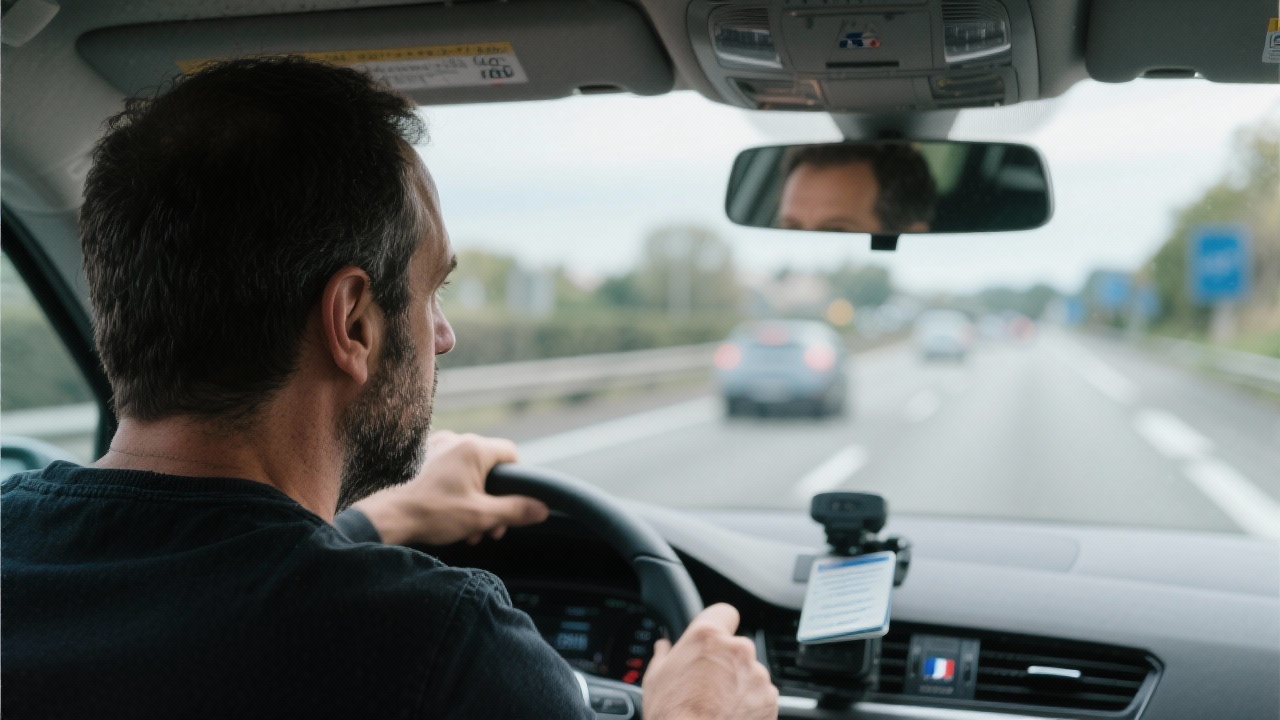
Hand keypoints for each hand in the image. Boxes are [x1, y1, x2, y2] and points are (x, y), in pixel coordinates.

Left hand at [352, 430, 548, 545]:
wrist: (389, 517)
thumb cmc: (433, 513)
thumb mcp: (482, 516)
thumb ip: (516, 510)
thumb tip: (542, 509)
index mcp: (474, 448)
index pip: (511, 454)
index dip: (517, 480)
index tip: (514, 502)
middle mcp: (456, 440)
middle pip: (490, 467)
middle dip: (494, 500)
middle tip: (491, 527)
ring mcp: (436, 447)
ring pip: (469, 472)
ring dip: (476, 500)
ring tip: (470, 529)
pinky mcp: (422, 457)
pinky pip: (450, 471)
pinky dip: (457, 491)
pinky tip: (451, 515)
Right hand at [642, 604, 778, 719]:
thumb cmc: (672, 714)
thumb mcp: (656, 678)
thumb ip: (664, 655)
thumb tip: (664, 648)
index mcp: (708, 637)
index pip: (724, 612)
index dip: (719, 624)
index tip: (715, 637)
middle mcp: (737, 650)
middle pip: (736, 646)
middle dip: (726, 661)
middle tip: (708, 681)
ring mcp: (756, 674)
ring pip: (750, 671)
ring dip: (739, 683)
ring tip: (719, 703)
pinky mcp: (769, 698)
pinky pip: (761, 694)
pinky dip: (751, 703)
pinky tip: (731, 714)